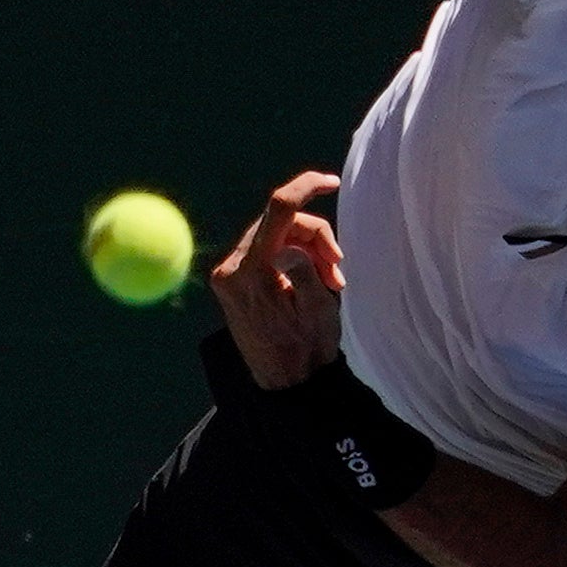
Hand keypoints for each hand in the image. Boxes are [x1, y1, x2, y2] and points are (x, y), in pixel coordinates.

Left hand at [206, 168, 346, 387]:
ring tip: (330, 282)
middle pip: (280, 224)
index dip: (306, 187)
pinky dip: (291, 259)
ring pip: (276, 236)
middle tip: (338, 269)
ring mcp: (228, 274)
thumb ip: (306, 271)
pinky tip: (308, 283)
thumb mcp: (317, 310)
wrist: (287, 384)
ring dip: (307, 251)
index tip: (331, 182)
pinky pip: (266, 251)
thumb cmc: (307, 349)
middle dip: (315, 239)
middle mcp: (231, 269)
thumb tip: (291, 246)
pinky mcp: (231, 281)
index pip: (278, 210)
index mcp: (251, 273)